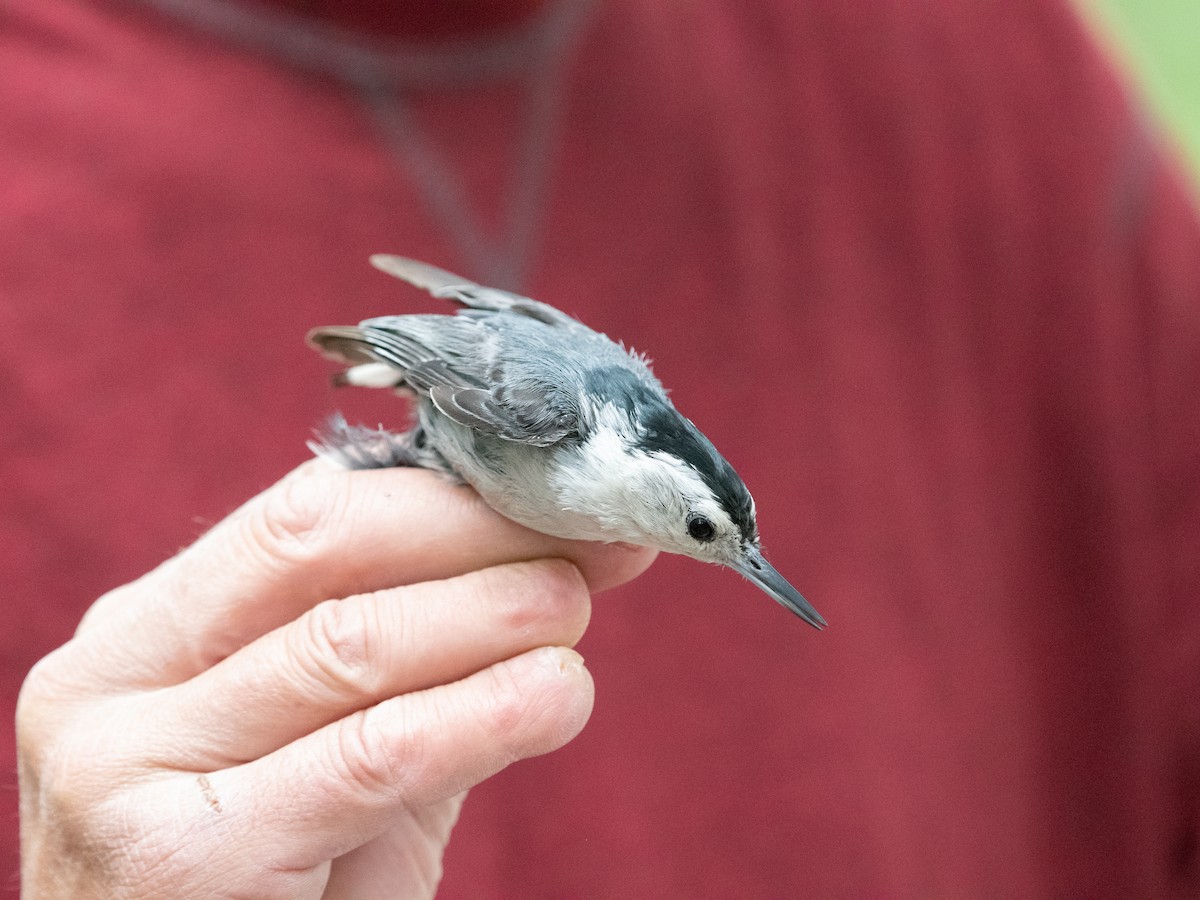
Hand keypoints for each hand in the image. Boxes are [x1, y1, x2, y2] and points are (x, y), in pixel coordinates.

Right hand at [17, 462, 655, 897]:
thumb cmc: (288, 891)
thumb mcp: (346, 755)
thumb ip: (432, 659)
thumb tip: (569, 558)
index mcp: (142, 640)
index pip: (303, 516)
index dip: (448, 495)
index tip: (559, 495)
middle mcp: (107, 687)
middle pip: (318, 548)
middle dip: (471, 532)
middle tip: (585, 541)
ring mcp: (122, 771)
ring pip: (347, 644)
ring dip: (490, 613)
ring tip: (575, 610)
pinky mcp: (178, 862)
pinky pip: (368, 755)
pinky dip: (480, 713)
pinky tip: (556, 693)